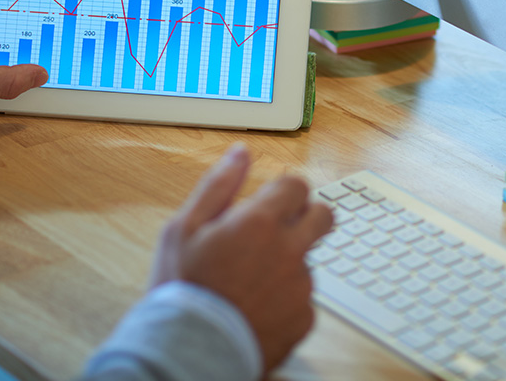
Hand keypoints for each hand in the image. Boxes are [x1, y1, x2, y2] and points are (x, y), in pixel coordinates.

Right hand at [152, 145, 333, 374]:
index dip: (283, 191)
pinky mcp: (304, 319)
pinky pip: (303, 298)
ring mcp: (300, 287)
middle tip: (276, 232)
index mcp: (260, 222)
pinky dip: (285, 299)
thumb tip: (241, 153)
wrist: (190, 353)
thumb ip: (218, 185)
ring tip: (249, 282)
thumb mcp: (184, 228)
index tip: (268, 204)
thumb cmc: (182, 289)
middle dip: (306, 216)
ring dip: (288, 262)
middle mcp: (289, 250)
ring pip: (308, 260)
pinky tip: (256, 307)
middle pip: (323, 216)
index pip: (296, 185)